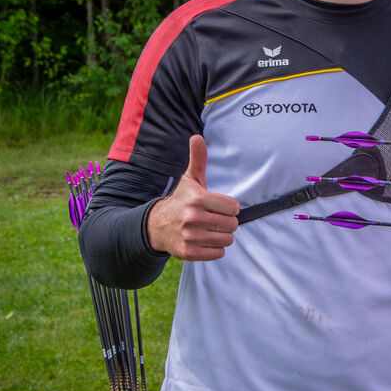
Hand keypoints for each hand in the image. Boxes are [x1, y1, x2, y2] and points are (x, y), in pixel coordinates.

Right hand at [145, 134, 239, 260]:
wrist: (157, 225)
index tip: (220, 206)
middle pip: (232, 225)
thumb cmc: (181, 200)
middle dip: (227, 222)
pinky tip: (205, 240)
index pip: (233, 207)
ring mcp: (189, 236)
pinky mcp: (188, 252)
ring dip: (222, 236)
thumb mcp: (190, 179)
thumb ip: (198, 159)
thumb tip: (197, 137)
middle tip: (215, 219)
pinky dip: (215, 249)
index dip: (229, 207)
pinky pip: (218, 253)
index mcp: (197, 198)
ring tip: (210, 230)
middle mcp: (192, 218)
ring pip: (227, 240)